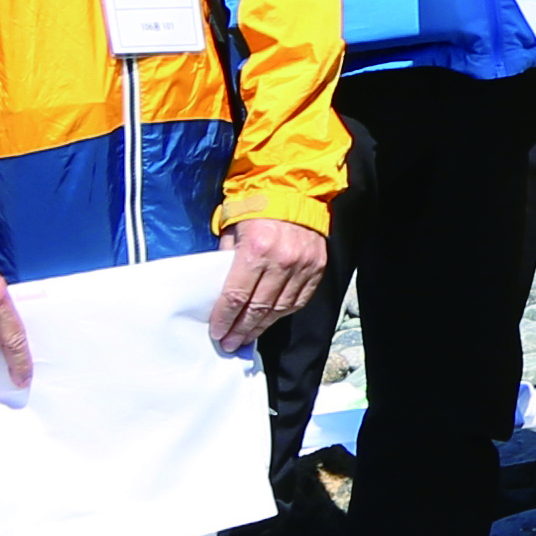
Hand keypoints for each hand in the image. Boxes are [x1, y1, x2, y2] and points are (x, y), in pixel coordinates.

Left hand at [204, 219, 325, 357]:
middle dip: (241, 329)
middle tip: (231, 344)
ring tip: (248, 338)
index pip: (236, 295)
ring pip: (279, 308)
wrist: (294, 192)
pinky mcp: (317, 268)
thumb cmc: (256, 209)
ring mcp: (302, 265)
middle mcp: (281, 260)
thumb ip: (227, 259)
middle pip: (258, 307)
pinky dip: (283, 313)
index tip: (218, 333)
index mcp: (255, 249)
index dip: (225, 318)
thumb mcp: (232, 230)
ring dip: (262, 326)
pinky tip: (270, 320)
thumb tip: (220, 291)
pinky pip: (299, 300)